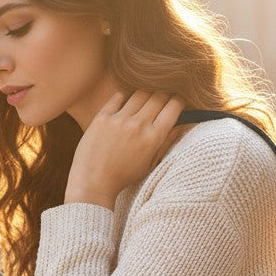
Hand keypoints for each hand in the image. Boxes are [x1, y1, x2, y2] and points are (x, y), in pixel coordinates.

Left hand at [65, 91, 185, 208]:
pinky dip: (125, 97)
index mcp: (153, 138)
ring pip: (140, 93)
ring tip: (143, 102)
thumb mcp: (150, 164)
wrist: (93, 182)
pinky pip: (119, 96)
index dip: (179, 101)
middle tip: (161, 100)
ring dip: (146, 94)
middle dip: (164, 95)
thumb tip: (182, 124)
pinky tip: (126, 104)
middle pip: (159, 96)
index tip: (177, 102)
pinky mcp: (102, 117)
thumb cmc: (124, 176)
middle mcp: (138, 125)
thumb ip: (166, 142)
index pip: (174, 107)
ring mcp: (119, 119)